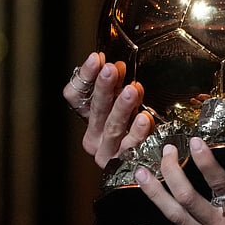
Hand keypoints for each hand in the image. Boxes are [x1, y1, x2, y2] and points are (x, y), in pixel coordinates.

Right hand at [62, 52, 156, 167]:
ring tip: (131, 90)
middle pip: (95, 109)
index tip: (96, 58)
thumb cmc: (135, 129)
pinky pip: (131, 147)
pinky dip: (138, 132)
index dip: (85, 77)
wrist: (148, 166)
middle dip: (104, 88)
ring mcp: (107, 152)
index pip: (76, 95)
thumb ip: (120, 87)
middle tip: (111, 70)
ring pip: (112, 127)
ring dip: (122, 107)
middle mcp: (93, 135)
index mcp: (88, 118)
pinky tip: (144, 119)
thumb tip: (117, 66)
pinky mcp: (123, 164)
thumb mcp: (125, 105)